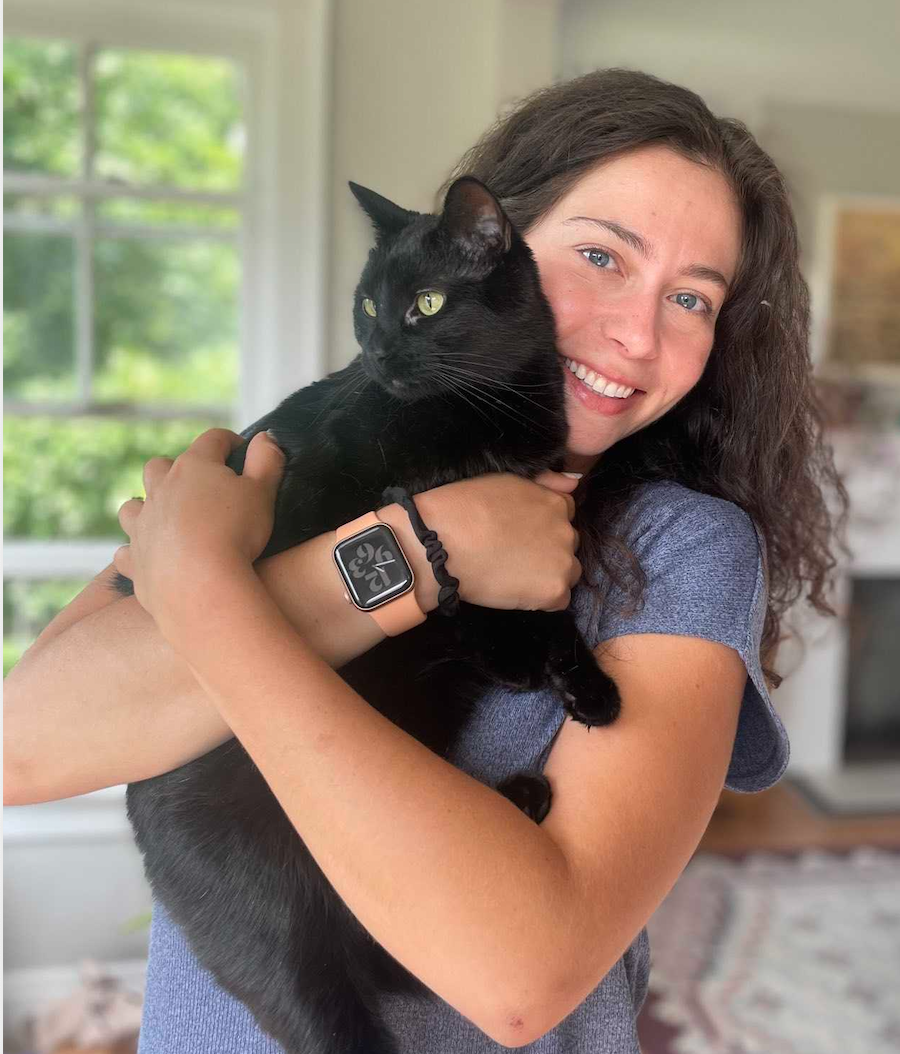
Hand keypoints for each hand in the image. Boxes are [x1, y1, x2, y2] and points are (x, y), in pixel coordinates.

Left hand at [114, 428, 284, 628]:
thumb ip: (267, 460)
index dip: (229, 442)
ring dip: (145, 507)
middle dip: (175, 469)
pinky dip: (135, 552)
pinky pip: (126, 552)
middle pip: (159, 467)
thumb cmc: (237, 534)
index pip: (212, 441)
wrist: (201, 585)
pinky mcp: (135, 560)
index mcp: (194, 468)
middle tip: (198, 486)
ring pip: (133, 506)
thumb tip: (266, 436)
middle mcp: (161, 490)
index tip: (241, 450)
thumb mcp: (262, 492)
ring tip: (164, 518)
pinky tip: (148, 556)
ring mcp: (143, 525)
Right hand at [416, 471, 582, 611]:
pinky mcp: (553, 590)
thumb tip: (574, 482)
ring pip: (567, 573)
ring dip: (549, 575)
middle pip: (567, 546)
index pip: (565, 517)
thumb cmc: (465, 507)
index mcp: (555, 504)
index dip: (543, 527)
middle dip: (548, 550)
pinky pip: (559, 600)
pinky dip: (541, 599)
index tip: (523, 535)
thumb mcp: (507, 480)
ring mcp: (562, 562)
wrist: (443, 542)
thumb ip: (546, 481)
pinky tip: (517, 591)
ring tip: (515, 576)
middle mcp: (566, 531)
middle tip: (515, 555)